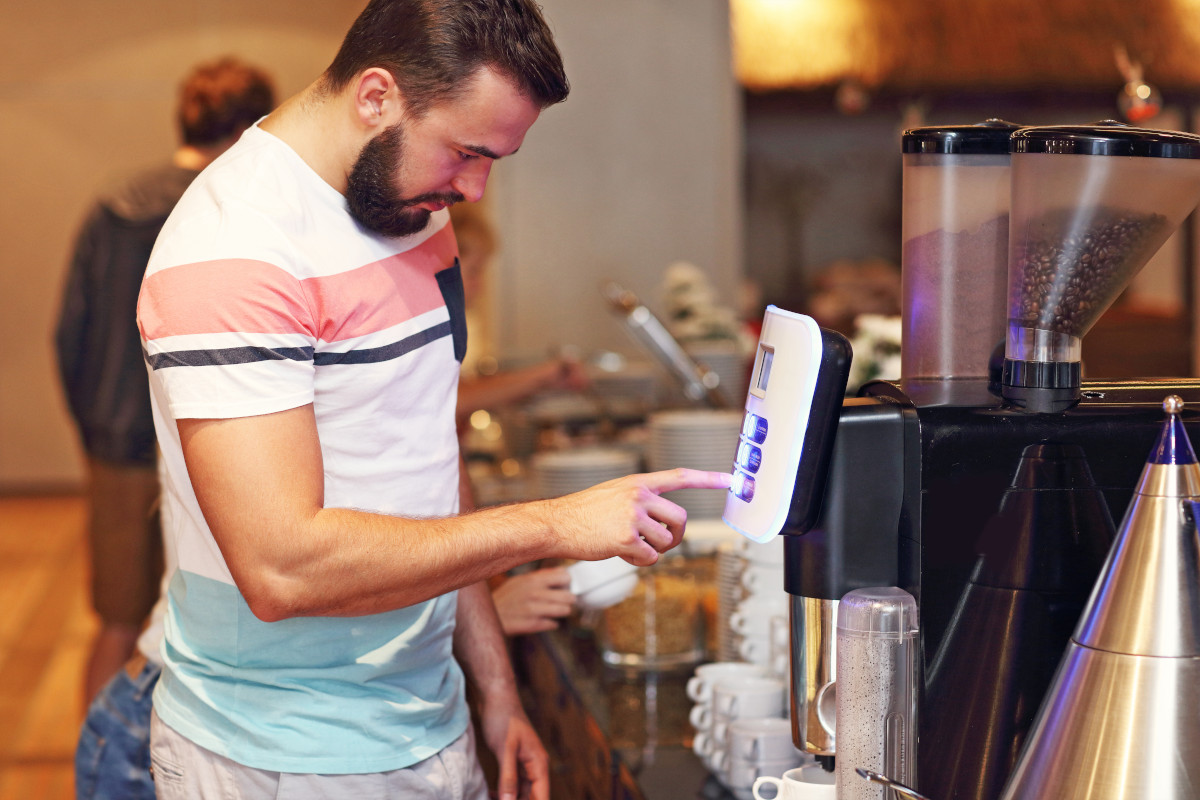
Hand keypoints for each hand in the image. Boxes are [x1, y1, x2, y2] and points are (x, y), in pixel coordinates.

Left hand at [479, 697, 548, 799]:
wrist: (496, 698)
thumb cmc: (503, 718)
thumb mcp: (504, 750)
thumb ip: (508, 777)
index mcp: (539, 764)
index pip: (542, 797)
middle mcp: (535, 767)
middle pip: (531, 797)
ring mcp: (524, 765)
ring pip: (520, 793)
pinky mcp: (513, 762)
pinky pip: (512, 784)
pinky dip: (503, 792)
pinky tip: (490, 795)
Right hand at [491, 568, 574, 635]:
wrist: (490, 615)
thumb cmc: (506, 597)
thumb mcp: (520, 580)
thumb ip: (541, 576)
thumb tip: (562, 572)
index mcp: (533, 580)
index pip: (564, 576)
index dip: (567, 582)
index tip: (564, 585)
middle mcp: (535, 594)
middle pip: (568, 596)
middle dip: (568, 599)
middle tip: (563, 600)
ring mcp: (534, 610)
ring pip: (564, 610)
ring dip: (561, 611)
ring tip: (555, 610)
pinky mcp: (532, 625)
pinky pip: (553, 624)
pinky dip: (552, 623)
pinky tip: (545, 619)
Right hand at [544, 468, 730, 565]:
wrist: (558, 523)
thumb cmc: (584, 512)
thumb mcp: (614, 494)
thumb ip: (640, 501)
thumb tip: (664, 525)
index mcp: (639, 483)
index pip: (680, 476)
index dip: (708, 479)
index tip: (731, 479)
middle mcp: (639, 496)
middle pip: (680, 519)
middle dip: (676, 535)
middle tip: (659, 542)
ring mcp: (633, 516)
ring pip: (667, 542)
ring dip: (654, 550)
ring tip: (630, 545)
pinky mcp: (627, 538)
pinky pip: (651, 558)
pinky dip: (640, 561)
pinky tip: (621, 553)